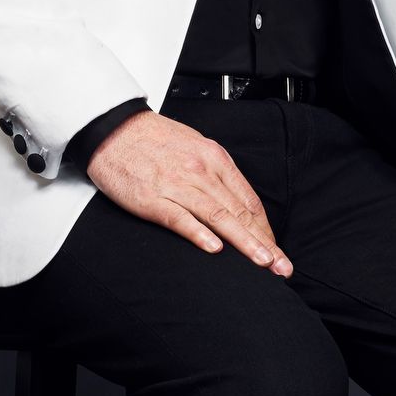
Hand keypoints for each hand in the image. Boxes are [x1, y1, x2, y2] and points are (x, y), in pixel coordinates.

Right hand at [87, 111, 291, 273]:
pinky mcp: (152, 197)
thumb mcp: (195, 146)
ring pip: (218, 216)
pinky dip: (198, 233)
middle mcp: (201, 171)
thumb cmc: (153, 139)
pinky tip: (214, 249)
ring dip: (244, 242)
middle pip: (240, 212)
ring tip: (262, 262)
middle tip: (281, 267)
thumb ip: (217, 173)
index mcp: (215, 159)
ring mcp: (177, 184)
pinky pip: (179, 218)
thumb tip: (237, 202)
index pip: (248, 201)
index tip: (277, 251)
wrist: (113, 128)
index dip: (266, 230)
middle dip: (264, 243)